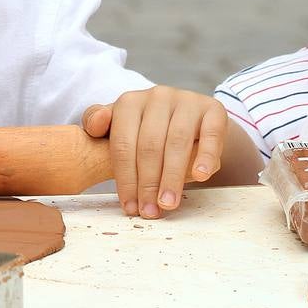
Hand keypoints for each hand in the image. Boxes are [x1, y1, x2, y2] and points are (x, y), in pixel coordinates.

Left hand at [81, 87, 225, 218]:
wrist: (191, 122)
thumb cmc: (147, 131)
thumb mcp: (119, 127)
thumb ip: (97, 125)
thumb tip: (95, 124)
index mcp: (129, 102)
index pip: (123, 144)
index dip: (125, 178)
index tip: (129, 206)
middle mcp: (157, 96)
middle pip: (149, 145)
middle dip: (147, 183)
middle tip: (149, 211)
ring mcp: (186, 100)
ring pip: (177, 141)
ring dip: (172, 177)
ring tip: (168, 203)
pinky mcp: (213, 109)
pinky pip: (210, 133)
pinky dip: (205, 155)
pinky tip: (200, 176)